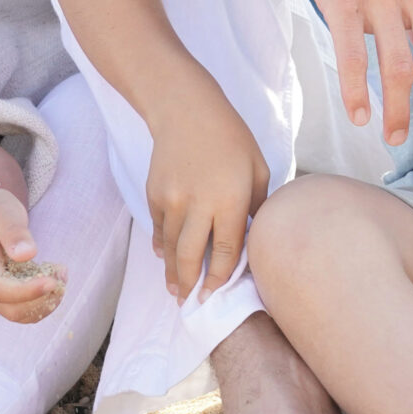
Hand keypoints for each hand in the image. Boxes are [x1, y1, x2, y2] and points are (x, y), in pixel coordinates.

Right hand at [0, 176, 63, 322]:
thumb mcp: (0, 206)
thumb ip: (12, 229)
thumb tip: (26, 254)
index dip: (28, 291)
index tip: (55, 280)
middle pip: (9, 309)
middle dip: (42, 299)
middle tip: (63, 273)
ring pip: (14, 313)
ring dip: (43, 302)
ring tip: (60, 273)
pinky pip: (13, 308)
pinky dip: (36, 302)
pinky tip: (49, 278)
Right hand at [143, 74, 271, 300]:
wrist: (185, 110)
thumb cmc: (231, 137)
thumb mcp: (257, 168)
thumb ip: (258, 206)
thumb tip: (256, 236)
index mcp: (230, 200)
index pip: (225, 251)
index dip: (220, 278)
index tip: (216, 294)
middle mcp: (198, 204)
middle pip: (192, 256)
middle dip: (191, 284)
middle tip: (191, 303)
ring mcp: (172, 200)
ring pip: (170, 247)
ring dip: (172, 272)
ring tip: (176, 290)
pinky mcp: (154, 194)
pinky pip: (158, 229)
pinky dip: (161, 246)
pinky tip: (164, 259)